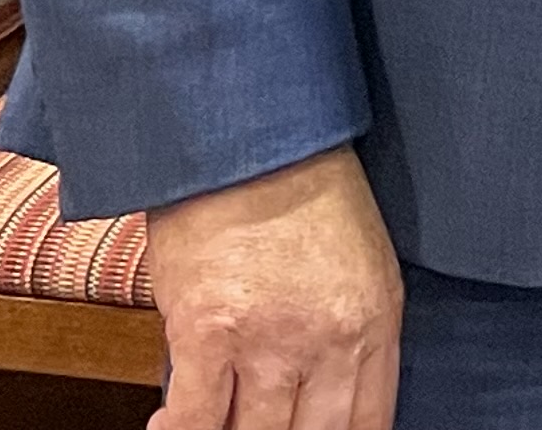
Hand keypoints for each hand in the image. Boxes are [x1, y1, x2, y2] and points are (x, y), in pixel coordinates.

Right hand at [145, 145, 400, 429]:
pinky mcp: (208, 332)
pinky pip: (192, 419)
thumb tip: (324, 398)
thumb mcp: (363, 264)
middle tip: (258, 429)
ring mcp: (268, 342)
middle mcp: (328, 342)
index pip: (368, 425)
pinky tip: (166, 426)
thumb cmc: (309, 192)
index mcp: (374, 325)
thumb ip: (351, 337)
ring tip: (217, 426)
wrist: (254, 139)